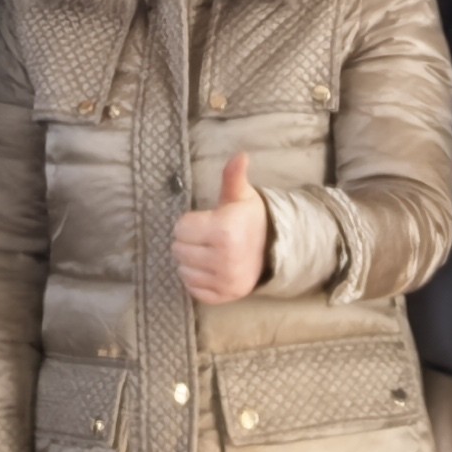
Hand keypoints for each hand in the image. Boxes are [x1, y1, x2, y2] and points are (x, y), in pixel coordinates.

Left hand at [172, 155, 270, 306]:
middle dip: (189, 242)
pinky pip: (192, 289)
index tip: (205, 222)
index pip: (180, 229)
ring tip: (208, 252)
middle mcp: (223, 259)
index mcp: (224, 231)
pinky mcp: (223, 296)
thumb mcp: (241, 195)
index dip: (190, 223)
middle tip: (205, 237)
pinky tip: (210, 268)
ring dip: (191, 261)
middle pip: (178, 251)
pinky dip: (197, 279)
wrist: (273, 249)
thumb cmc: (250, 219)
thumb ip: (233, 176)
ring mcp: (224, 281)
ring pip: (182, 271)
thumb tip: (240, 155)